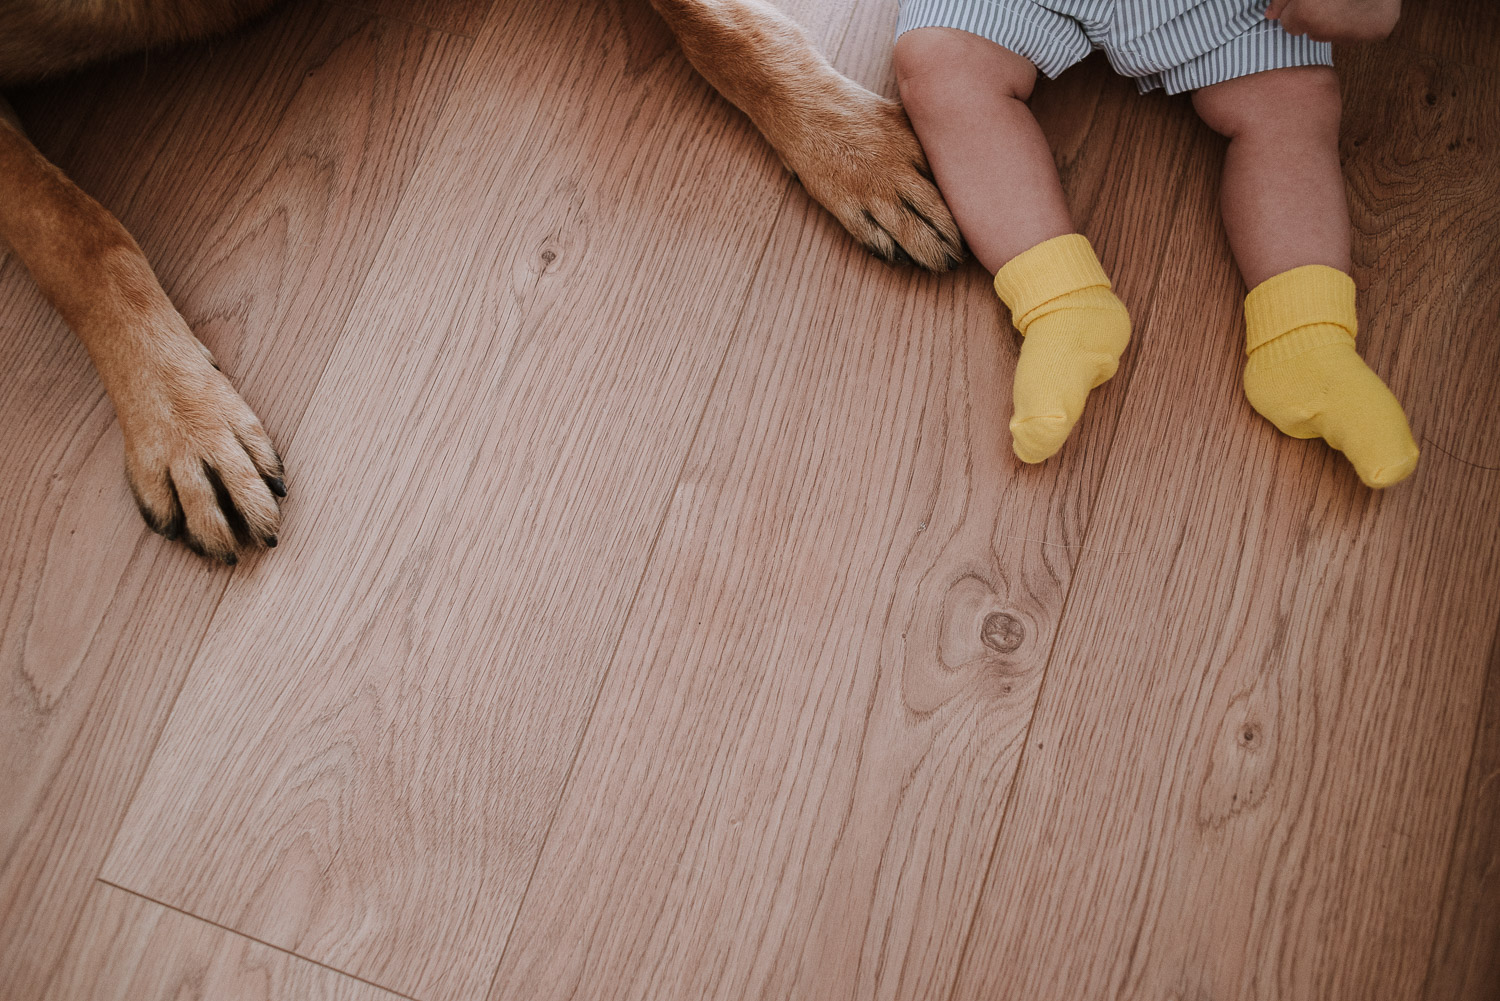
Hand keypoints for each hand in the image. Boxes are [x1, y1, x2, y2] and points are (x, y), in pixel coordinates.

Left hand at [1265, 0, 1400, 42]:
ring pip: (1335, 34)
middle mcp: (1327, 30)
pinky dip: (1359, 21)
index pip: (1289, 24)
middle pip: (1311, 32)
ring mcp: (1355, 34)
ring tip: (1348, 0)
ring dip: (1337, 20)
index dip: (1299, 8)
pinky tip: (1364, 4)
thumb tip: (1270, 15)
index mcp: (1306, 14)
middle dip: (1318, 16)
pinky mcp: (1379, 31)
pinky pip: (1359, 33)